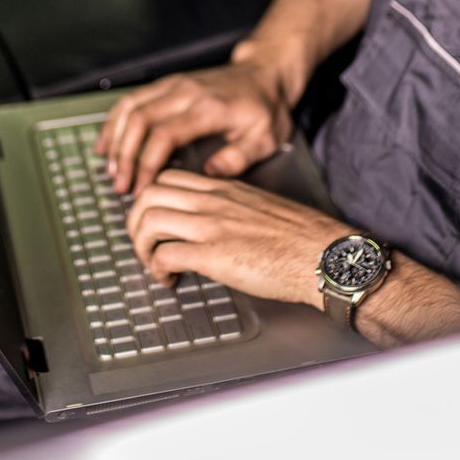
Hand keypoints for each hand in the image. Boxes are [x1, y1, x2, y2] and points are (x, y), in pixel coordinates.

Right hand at [94, 61, 294, 192]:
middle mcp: (186, 92)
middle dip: (124, 156)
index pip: (165, 135)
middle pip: (139, 120)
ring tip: (110, 168)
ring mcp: (173, 85)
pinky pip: (131, 99)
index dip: (147, 164)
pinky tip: (106, 141)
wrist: (265, 73)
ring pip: (130, 107)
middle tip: (120, 185)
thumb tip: (208, 174)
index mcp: (208, 108)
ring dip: (114, 138)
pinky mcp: (167, 84)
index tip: (141, 188)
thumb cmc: (265, 108)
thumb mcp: (266, 138)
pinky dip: (114, 121)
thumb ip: (238, 158)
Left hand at [123, 169, 350, 305]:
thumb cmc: (301, 239)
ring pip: (148, 221)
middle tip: (146, 247)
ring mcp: (212, 226)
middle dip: (135, 224)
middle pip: (147, 195)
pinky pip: (164, 255)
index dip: (151, 201)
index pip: (168, 178)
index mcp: (224, 189)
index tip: (157, 224)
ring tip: (155, 266)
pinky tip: (170, 280)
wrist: (323, 255)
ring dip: (142, 248)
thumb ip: (231, 210)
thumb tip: (211, 226)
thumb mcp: (259, 208)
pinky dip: (157, 270)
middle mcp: (213, 201)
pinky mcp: (215, 255)